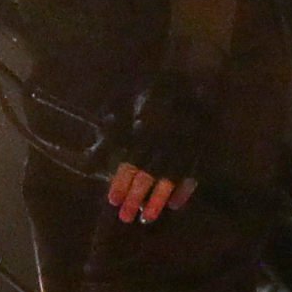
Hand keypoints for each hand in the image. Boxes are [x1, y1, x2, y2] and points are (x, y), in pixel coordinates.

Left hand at [108, 73, 212, 224]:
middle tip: (124, 217)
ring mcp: (184, 145)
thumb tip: (91, 158)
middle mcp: (163, 140)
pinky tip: (176, 206)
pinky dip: (185, 190)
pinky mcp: (200, 147)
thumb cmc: (148, 90)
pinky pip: (193, 172)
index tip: (112, 200)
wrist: (190, 73)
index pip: (130, 162)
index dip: (121, 182)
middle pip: (147, 174)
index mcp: (144, 128)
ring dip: (157, 200)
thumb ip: (109, 130)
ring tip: (146, 218)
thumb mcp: (123, 104)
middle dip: (135, 197)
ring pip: (169, 178)